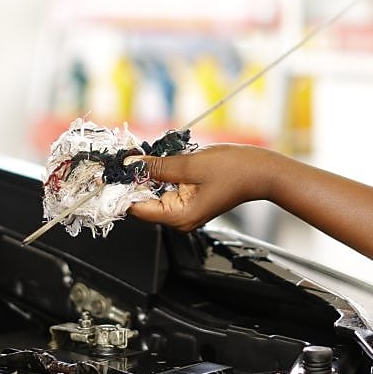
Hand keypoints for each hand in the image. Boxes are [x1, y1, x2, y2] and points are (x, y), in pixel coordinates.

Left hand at [128, 144, 281, 231]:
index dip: (122, 189)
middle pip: (144, 200)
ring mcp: (185, 209)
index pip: (137, 208)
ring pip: (155, 191)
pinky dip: (162, 172)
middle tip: (125, 156)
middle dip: (134, 178)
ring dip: (148, 173)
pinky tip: (160, 158)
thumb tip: (130, 164)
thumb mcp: (190, 164)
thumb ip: (157, 166)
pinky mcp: (191, 198)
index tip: (110, 172)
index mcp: (178, 217)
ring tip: (142, 154)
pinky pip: (168, 186)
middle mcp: (180, 218)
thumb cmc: (235, 171)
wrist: (262, 171)